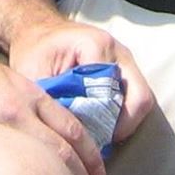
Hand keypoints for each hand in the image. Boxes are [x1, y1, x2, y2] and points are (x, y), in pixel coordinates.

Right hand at [0, 36, 110, 174]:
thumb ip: (15, 103)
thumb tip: (31, 136)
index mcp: (25, 91)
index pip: (69, 125)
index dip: (88, 152)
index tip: (97, 172)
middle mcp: (20, 107)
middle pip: (65, 148)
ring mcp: (1, 124)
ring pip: (46, 161)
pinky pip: (15, 168)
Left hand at [1, 18, 155, 150]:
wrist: (40, 31)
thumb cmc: (35, 50)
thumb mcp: (34, 72)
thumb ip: (51, 98)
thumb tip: (68, 133)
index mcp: (95, 45)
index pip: (110, 92)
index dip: (102, 120)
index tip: (88, 139)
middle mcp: (117, 50)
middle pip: (138, 97)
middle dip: (122, 125)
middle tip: (103, 143)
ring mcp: (125, 59)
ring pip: (140, 99)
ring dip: (125, 121)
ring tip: (102, 137)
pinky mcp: (126, 68)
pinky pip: (135, 97)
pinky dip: (123, 115)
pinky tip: (103, 126)